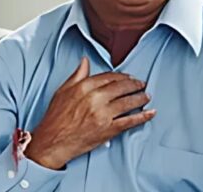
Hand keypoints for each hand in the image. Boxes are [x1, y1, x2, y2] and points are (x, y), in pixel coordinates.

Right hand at [24, 57, 155, 169]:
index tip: (128, 77)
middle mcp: (95, 99)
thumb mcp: (62, 91)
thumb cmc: (55, 118)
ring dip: (140, 98)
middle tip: (142, 84)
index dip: (122, 76)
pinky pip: (129, 121)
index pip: (109, 77)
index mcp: (84, 87)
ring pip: (128, 102)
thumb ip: (77, 75)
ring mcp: (103, 114)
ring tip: (146, 96)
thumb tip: (85, 62)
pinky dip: (142, 117)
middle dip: (135, 85)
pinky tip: (150, 113)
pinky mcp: (108, 129)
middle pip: (121, 88)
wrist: (52, 141)